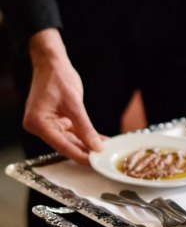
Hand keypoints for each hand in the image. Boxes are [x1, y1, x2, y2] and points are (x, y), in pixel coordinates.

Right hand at [23, 28, 103, 164]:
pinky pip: (73, 132)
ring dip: (87, 144)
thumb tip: (96, 146)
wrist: (52, 63)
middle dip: (85, 151)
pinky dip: (85, 136)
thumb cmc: (58, 78)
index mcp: (38, 123)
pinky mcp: (57, 121)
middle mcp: (40, 126)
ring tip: (105, 150)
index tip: (95, 164)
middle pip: (65, 145)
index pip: (61, 145)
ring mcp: (48, 124)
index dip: (79, 155)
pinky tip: (100, 140)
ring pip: (70, 140)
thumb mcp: (75, 104)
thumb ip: (85, 127)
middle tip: (103, 159)